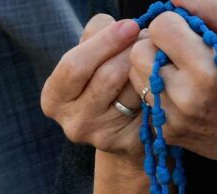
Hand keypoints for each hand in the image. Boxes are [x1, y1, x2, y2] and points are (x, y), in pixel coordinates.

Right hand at [41, 14, 143, 166]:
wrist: (122, 129)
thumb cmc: (103, 83)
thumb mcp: (89, 59)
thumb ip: (96, 37)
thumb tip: (124, 27)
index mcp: (54, 98)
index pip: (75, 65)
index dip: (105, 42)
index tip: (130, 25)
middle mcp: (74, 122)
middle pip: (107, 77)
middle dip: (132, 52)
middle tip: (150, 39)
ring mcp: (101, 137)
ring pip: (132, 92)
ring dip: (148, 69)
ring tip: (156, 57)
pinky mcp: (130, 144)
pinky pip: (150, 107)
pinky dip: (158, 90)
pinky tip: (162, 81)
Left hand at [129, 0, 216, 193]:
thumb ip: (212, 7)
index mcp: (205, 70)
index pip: (159, 27)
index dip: (175, 23)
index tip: (192, 32)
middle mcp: (183, 98)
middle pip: (138, 52)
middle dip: (158, 44)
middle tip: (183, 50)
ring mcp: (172, 119)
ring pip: (136, 75)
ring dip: (153, 66)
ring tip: (183, 71)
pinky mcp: (167, 134)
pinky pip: (146, 99)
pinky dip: (160, 90)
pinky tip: (185, 93)